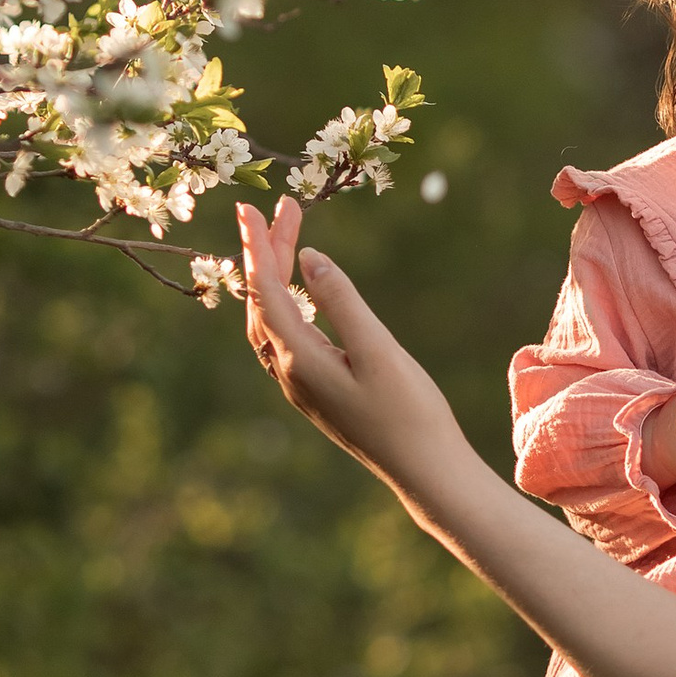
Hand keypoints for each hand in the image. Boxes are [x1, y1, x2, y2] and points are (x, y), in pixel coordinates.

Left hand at [237, 199, 468, 502]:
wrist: (425, 471)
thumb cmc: (409, 411)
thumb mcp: (377, 349)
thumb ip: (341, 301)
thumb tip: (308, 258)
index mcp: (299, 360)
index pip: (266, 291)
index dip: (257, 245)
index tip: (250, 206)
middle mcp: (290, 373)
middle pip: (264, 302)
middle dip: (267, 253)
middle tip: (283, 207)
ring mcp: (301, 385)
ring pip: (271, 321)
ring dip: (275, 278)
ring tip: (285, 238)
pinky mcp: (317, 392)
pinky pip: (285, 337)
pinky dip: (285, 303)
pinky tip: (300, 293)